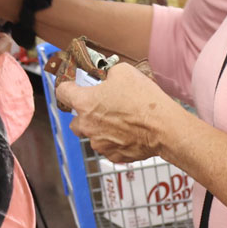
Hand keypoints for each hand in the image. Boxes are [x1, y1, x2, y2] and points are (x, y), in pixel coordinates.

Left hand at [55, 63, 176, 163]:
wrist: (164, 127)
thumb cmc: (143, 99)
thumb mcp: (123, 72)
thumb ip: (107, 73)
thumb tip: (106, 76)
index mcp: (84, 103)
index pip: (62, 92)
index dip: (67, 86)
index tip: (72, 86)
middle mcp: (87, 125)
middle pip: (75, 120)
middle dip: (84, 113)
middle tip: (101, 106)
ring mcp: (99, 143)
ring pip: (91, 135)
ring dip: (100, 128)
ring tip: (119, 120)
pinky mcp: (113, 155)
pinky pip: (108, 147)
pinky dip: (114, 140)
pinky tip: (128, 132)